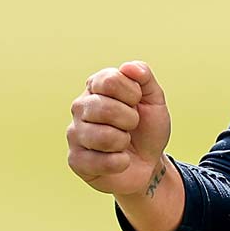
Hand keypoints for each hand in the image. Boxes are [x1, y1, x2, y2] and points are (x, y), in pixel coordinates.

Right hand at [67, 60, 171, 195]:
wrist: (149, 163)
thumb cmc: (147, 128)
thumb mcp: (154, 100)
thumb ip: (144, 77)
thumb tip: (128, 67)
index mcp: (96, 86)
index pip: (110, 81)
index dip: (132, 94)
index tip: (137, 102)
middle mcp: (80, 107)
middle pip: (104, 108)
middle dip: (130, 120)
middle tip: (132, 126)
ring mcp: (74, 134)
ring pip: (102, 136)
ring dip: (124, 142)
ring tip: (123, 143)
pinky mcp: (75, 160)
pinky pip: (101, 162)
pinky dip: (120, 163)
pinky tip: (119, 160)